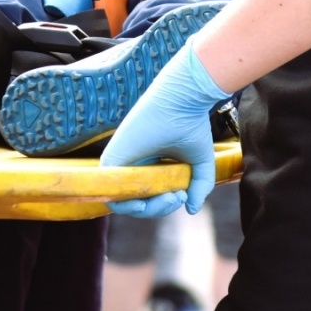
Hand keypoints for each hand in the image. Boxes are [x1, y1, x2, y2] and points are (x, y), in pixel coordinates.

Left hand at [101, 43, 228, 216]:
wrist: (183, 101)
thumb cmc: (192, 125)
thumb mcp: (200, 163)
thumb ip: (199, 187)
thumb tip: (192, 210)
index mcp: (150, 165)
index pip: (148, 198)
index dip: (163, 206)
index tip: (183, 197)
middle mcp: (134, 165)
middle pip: (137, 203)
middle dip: (159, 209)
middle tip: (179, 197)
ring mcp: (122, 163)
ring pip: (124, 202)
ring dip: (146, 210)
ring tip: (171, 197)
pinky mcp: (112, 158)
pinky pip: (109, 191)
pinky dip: (124, 204)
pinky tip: (145, 202)